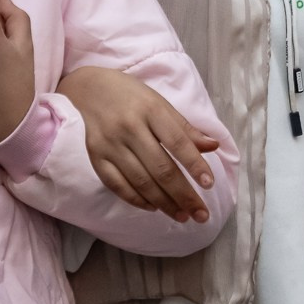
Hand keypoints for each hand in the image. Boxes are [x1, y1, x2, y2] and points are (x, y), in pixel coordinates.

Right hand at [59, 65, 220, 220]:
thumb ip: (185, 128)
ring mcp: (110, 144)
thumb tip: (213, 147)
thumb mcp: (160, 104)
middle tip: (201, 215)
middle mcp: (129, 128)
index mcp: (151, 109)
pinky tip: (154, 207)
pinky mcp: (95, 157)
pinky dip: (137, 199)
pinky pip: (117, 185)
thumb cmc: (132, 96)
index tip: (209, 185)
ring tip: (181, 215)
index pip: (177, 142)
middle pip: (160, 168)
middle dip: (183, 195)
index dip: (195, 164)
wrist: (89, 89)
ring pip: (141, 181)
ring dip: (164, 202)